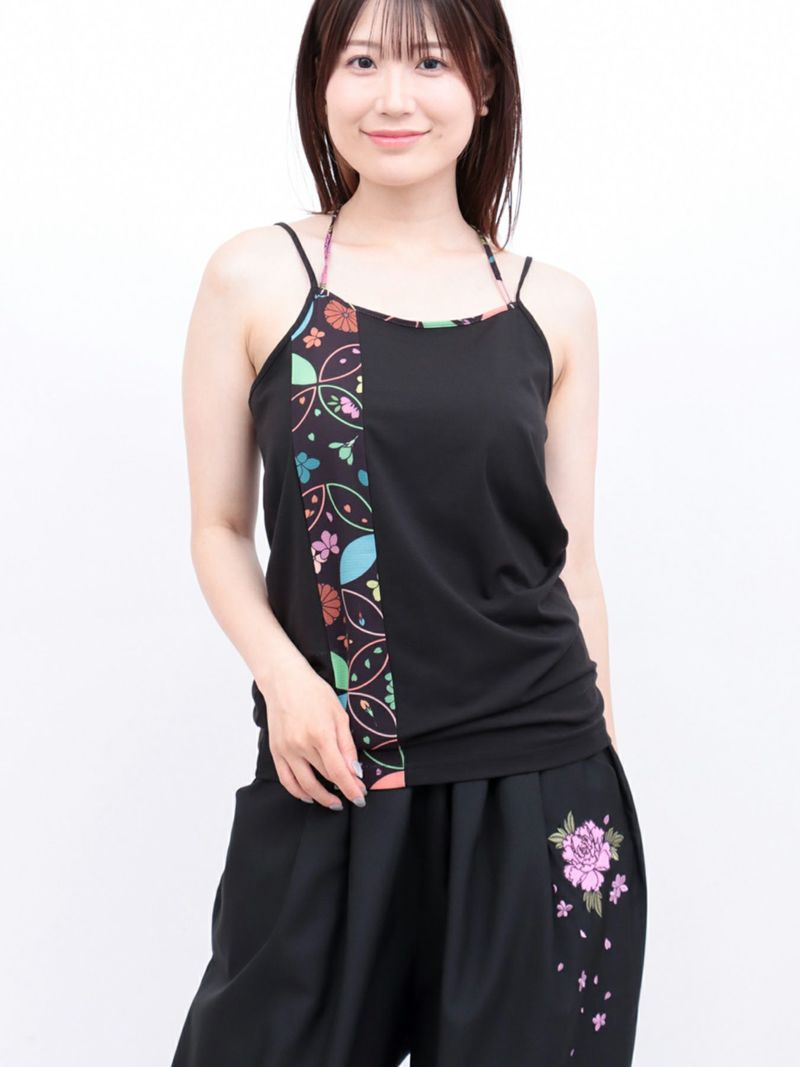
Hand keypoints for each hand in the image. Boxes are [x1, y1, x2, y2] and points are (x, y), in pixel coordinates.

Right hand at [262, 662, 367, 809]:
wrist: (284, 681)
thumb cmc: (314, 693)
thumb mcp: (339, 715)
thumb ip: (346, 745)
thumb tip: (354, 770)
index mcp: (320, 735)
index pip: (338, 772)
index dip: (351, 788)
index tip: (360, 797)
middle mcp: (301, 746)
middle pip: (324, 777)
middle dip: (342, 790)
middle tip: (354, 794)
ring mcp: (286, 750)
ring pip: (304, 784)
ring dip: (321, 797)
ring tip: (333, 802)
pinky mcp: (275, 751)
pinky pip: (286, 779)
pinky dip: (297, 792)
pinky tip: (308, 795)